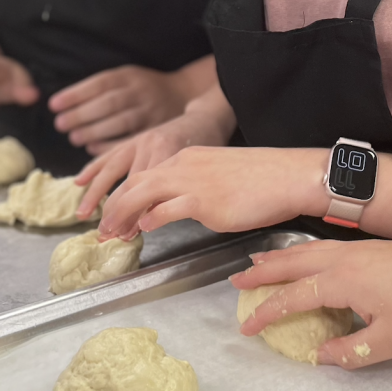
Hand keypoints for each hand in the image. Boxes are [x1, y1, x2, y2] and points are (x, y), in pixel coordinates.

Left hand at [49, 66, 191, 154]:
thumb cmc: (143, 89)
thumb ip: (102, 89)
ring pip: (121, 121)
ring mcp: (152, 110)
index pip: (100, 83)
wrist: (183, 93)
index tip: (54, 104)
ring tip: (75, 137)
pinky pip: (134, 138)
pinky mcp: (159, 128)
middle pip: (109, 102)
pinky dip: (112, 144)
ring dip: (95, 131)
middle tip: (62, 124)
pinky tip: (93, 147)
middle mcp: (142, 91)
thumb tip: (62, 103)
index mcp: (130, 76)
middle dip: (82, 114)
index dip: (76, 93)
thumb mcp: (127, 78)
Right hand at [75, 102, 233, 220]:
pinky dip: (93, 168)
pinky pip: (109, 154)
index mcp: (169, 153)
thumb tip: (150, 220)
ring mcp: (139, 140)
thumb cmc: (208, 148)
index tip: (126, 234)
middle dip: (113, 210)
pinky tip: (79, 182)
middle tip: (105, 233)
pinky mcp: (133, 138)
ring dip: (95, 193)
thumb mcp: (199, 170)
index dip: (134, 213)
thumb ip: (177, 191)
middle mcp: (150, 145)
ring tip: (83, 214)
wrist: (207, 117)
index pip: (146, 190)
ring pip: (111, 169)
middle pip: (127, 183)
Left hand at [92, 146, 326, 239]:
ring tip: (113, 233)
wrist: (289, 176)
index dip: (124, 196)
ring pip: (144, 192)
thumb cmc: (263, 179)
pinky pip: (169, 207)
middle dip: (114, 206)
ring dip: (123, 214)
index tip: (114, 214)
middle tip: (102, 229)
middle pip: (135, 182)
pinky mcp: (206, 200)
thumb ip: (194, 187)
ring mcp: (194, 181)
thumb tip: (174, 208)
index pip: (145, 174)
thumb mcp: (219, 175)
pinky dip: (152, 218)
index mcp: (188, 157)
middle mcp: (185, 165)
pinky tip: (145, 228)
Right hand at [230, 237, 391, 368]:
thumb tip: (320, 356)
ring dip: (278, 259)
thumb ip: (350, 351)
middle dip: (261, 274)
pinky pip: (321, 247)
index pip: (293, 298)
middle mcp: (342, 259)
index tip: (246, 329)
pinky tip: (304, 258)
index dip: (267, 314)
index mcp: (342, 281)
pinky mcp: (369, 248)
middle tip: (235, 282)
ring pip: (305, 251)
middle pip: (291, 264)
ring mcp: (356, 249)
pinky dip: (301, 252)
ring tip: (256, 263)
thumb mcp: (390, 341)